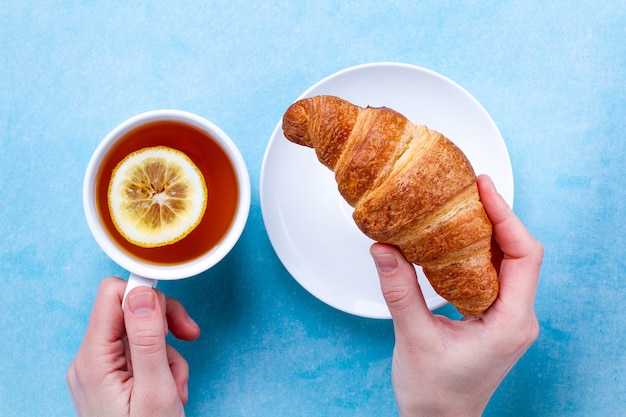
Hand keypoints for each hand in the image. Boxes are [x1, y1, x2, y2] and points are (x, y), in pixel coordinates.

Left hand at [67, 278, 200, 416]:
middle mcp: (90, 360)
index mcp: (93, 359)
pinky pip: (140, 354)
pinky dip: (162, 366)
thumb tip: (140, 292)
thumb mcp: (155, 389)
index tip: (172, 307)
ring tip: (176, 384)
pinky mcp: (111, 378)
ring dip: (168, 352)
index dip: (145, 293)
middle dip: (164, 324)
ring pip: (141, 334)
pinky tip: (170, 389)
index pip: (112, 296)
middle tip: (189, 335)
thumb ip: (148, 339)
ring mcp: (100, 370)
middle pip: (129, 312)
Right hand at [370, 174, 542, 416]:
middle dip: (496, 216)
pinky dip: (476, 249)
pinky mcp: (492, 315)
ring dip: (487, 230)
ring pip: (506, 260)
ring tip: (463, 204)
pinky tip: (455, 238)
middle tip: (470, 187)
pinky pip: (491, 273)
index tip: (483, 189)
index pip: (524, 256)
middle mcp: (516, 316)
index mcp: (509, 322)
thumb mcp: (413, 339)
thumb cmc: (435, 394)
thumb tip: (384, 248)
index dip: (506, 217)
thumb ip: (399, 291)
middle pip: (518, 252)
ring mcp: (506, 316)